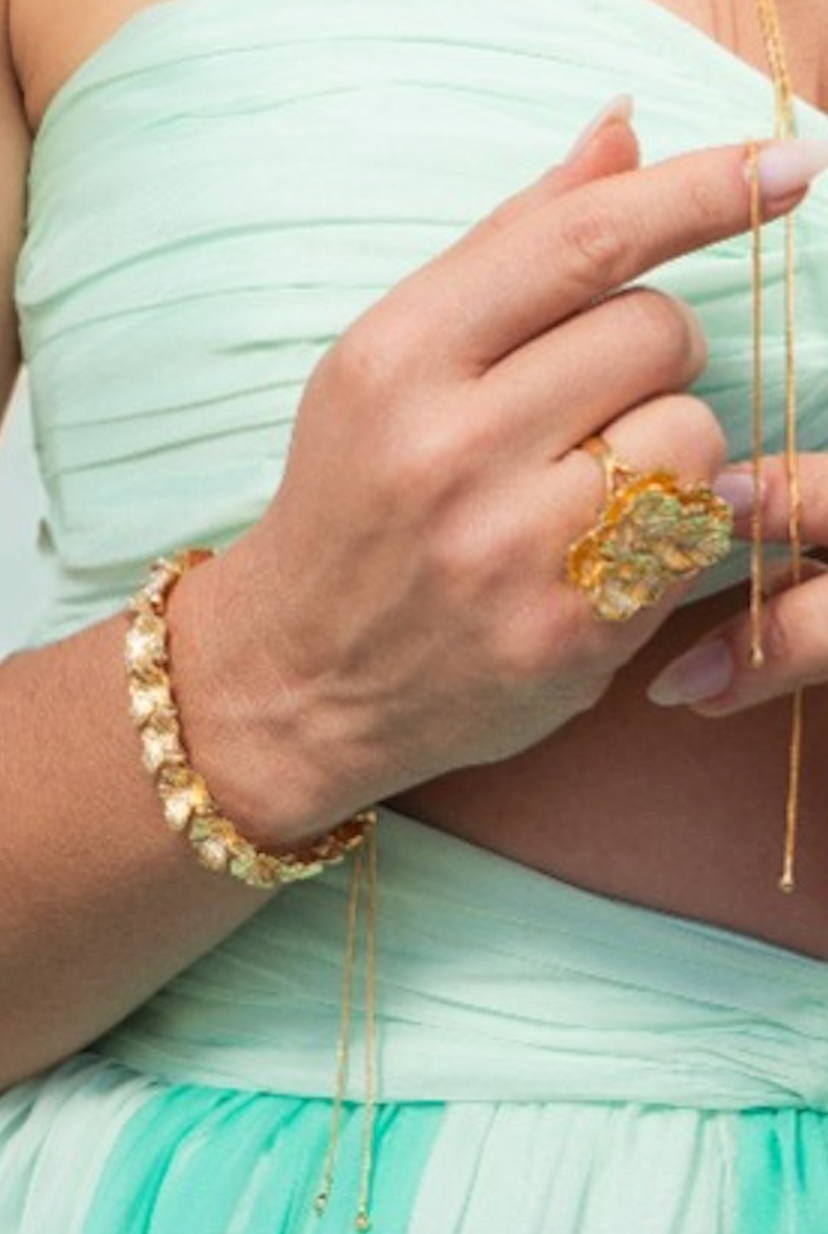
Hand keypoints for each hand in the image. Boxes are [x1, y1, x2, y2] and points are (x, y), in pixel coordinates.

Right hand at [176, 117, 826, 838]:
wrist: (302, 675)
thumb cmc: (350, 505)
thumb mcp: (385, 366)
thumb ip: (503, 250)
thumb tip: (619, 136)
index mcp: (397, 363)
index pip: (579, 245)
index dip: (696, 195)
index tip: (780, 171)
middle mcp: (449, 452)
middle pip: (657, 332)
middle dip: (655, 351)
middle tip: (597, 393)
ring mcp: (510, 554)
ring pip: (693, 437)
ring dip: (668, 447)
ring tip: (593, 481)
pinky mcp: (565, 637)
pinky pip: (687, 540)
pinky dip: (663, 531)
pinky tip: (594, 551)